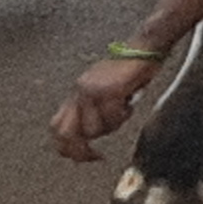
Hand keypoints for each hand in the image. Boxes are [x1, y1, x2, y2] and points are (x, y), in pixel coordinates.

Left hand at [52, 45, 158, 159]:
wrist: (145, 46)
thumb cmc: (130, 69)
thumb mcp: (104, 90)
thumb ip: (92, 109)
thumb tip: (89, 135)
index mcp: (76, 92)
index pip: (56, 127)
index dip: (66, 148)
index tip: (84, 157)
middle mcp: (79, 91)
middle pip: (65, 134)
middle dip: (80, 150)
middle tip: (96, 156)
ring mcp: (92, 91)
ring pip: (93, 129)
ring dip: (111, 126)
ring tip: (122, 112)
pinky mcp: (109, 90)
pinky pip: (112, 117)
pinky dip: (123, 116)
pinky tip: (129, 105)